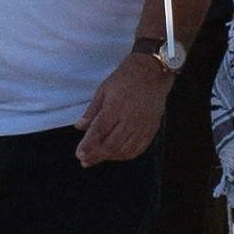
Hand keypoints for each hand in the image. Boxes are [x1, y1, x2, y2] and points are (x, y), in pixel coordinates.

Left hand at [76, 50, 174, 165]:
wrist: (153, 72)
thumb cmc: (126, 78)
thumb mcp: (103, 90)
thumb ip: (92, 111)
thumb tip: (80, 127)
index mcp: (116, 106)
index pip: (99, 131)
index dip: (88, 145)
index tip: (80, 155)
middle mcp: (131, 118)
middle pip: (112, 144)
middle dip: (97, 155)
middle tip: (85, 161)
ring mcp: (143, 124)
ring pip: (126, 149)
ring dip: (111, 156)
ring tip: (99, 157)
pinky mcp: (152, 127)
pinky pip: (140, 147)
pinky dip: (128, 154)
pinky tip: (118, 154)